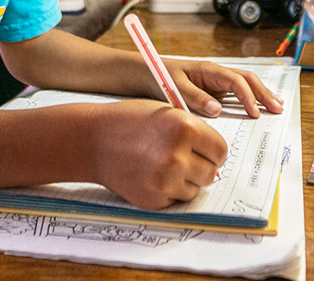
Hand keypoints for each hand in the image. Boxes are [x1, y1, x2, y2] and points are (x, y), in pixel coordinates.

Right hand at [89, 100, 226, 210]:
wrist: (92, 141)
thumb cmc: (129, 122)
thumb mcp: (165, 113)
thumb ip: (193, 131)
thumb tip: (217, 156)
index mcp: (184, 128)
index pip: (221, 150)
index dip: (212, 150)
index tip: (204, 149)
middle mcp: (177, 155)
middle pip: (211, 172)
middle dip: (200, 166)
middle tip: (181, 157)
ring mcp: (165, 180)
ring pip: (196, 189)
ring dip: (186, 180)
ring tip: (164, 164)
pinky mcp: (154, 199)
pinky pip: (177, 199)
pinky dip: (170, 190)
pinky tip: (152, 174)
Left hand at [164, 60, 284, 118]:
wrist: (145, 73)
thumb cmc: (158, 76)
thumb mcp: (174, 87)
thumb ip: (194, 98)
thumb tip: (217, 110)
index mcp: (209, 70)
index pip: (235, 81)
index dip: (247, 96)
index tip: (254, 113)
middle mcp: (216, 74)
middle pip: (246, 79)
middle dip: (263, 93)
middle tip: (277, 109)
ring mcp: (216, 83)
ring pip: (245, 85)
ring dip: (261, 94)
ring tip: (277, 106)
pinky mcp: (213, 91)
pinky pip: (236, 94)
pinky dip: (250, 99)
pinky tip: (259, 108)